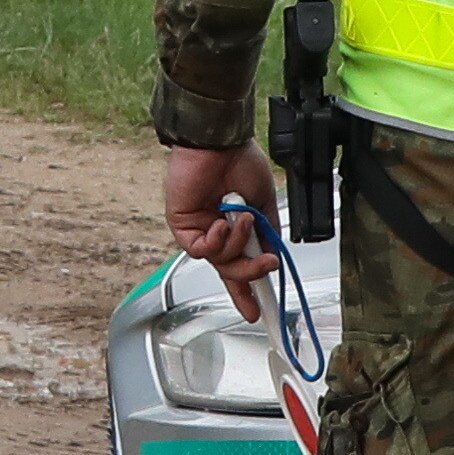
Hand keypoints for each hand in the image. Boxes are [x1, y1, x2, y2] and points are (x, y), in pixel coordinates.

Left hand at [162, 146, 284, 314]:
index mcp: (233, 227)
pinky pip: (200, 249)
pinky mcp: (182, 225)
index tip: (259, 311)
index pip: (239, 265)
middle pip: (230, 270)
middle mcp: (215, 232)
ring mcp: (198, 229)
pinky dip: (215, 241)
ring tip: (243, 220)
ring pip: (218, 261)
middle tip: (267, 265)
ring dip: (236, 245)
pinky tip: (221, 223)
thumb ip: (267, 233)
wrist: (221, 143)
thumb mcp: (264, 201)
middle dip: (250, 272)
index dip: (247, 290)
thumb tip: (271, 257)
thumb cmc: (240, 161)